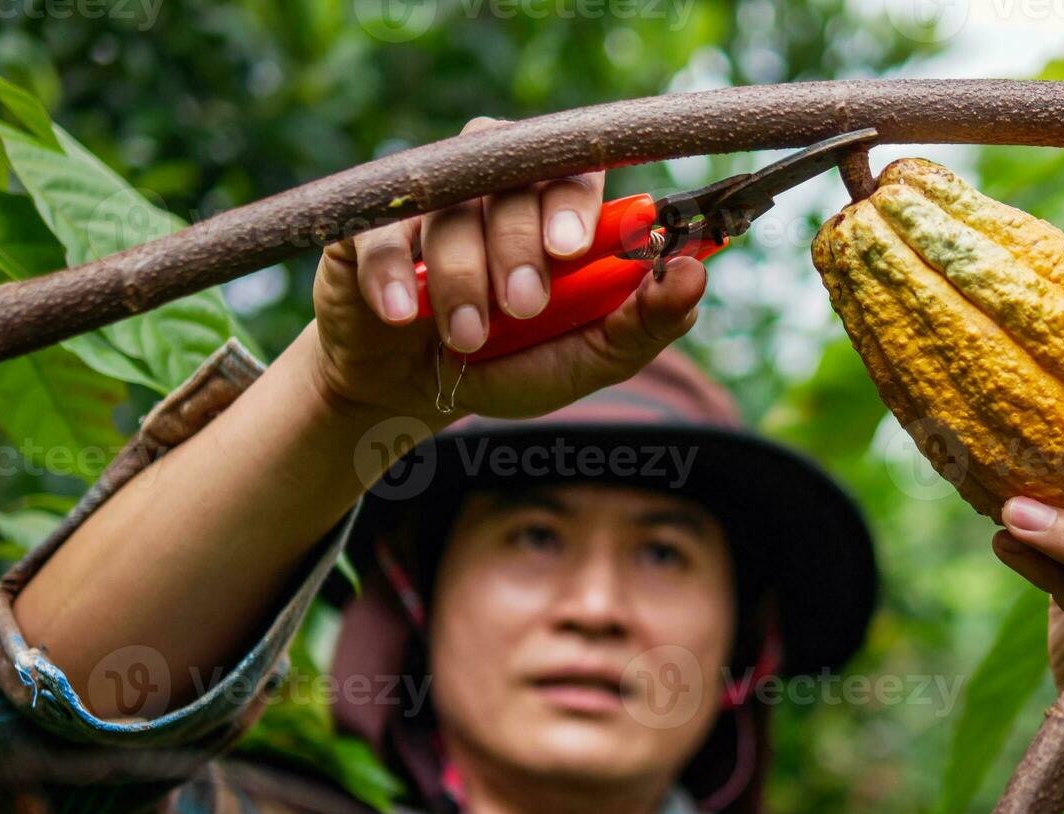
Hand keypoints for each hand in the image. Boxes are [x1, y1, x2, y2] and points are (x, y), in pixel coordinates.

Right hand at [308, 116, 705, 423]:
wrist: (409, 393)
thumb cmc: (508, 363)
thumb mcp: (586, 358)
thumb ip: (645, 323)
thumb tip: (695, 276)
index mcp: (556, 208)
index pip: (578, 170)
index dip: (575, 200)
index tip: (573, 247)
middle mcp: (496, 188)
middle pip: (515, 180)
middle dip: (519, 246)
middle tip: (523, 306)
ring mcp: (431, 203)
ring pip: (452, 209)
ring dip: (463, 278)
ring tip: (467, 339)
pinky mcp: (368, 226)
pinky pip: (380, 232)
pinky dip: (395, 275)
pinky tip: (405, 315)